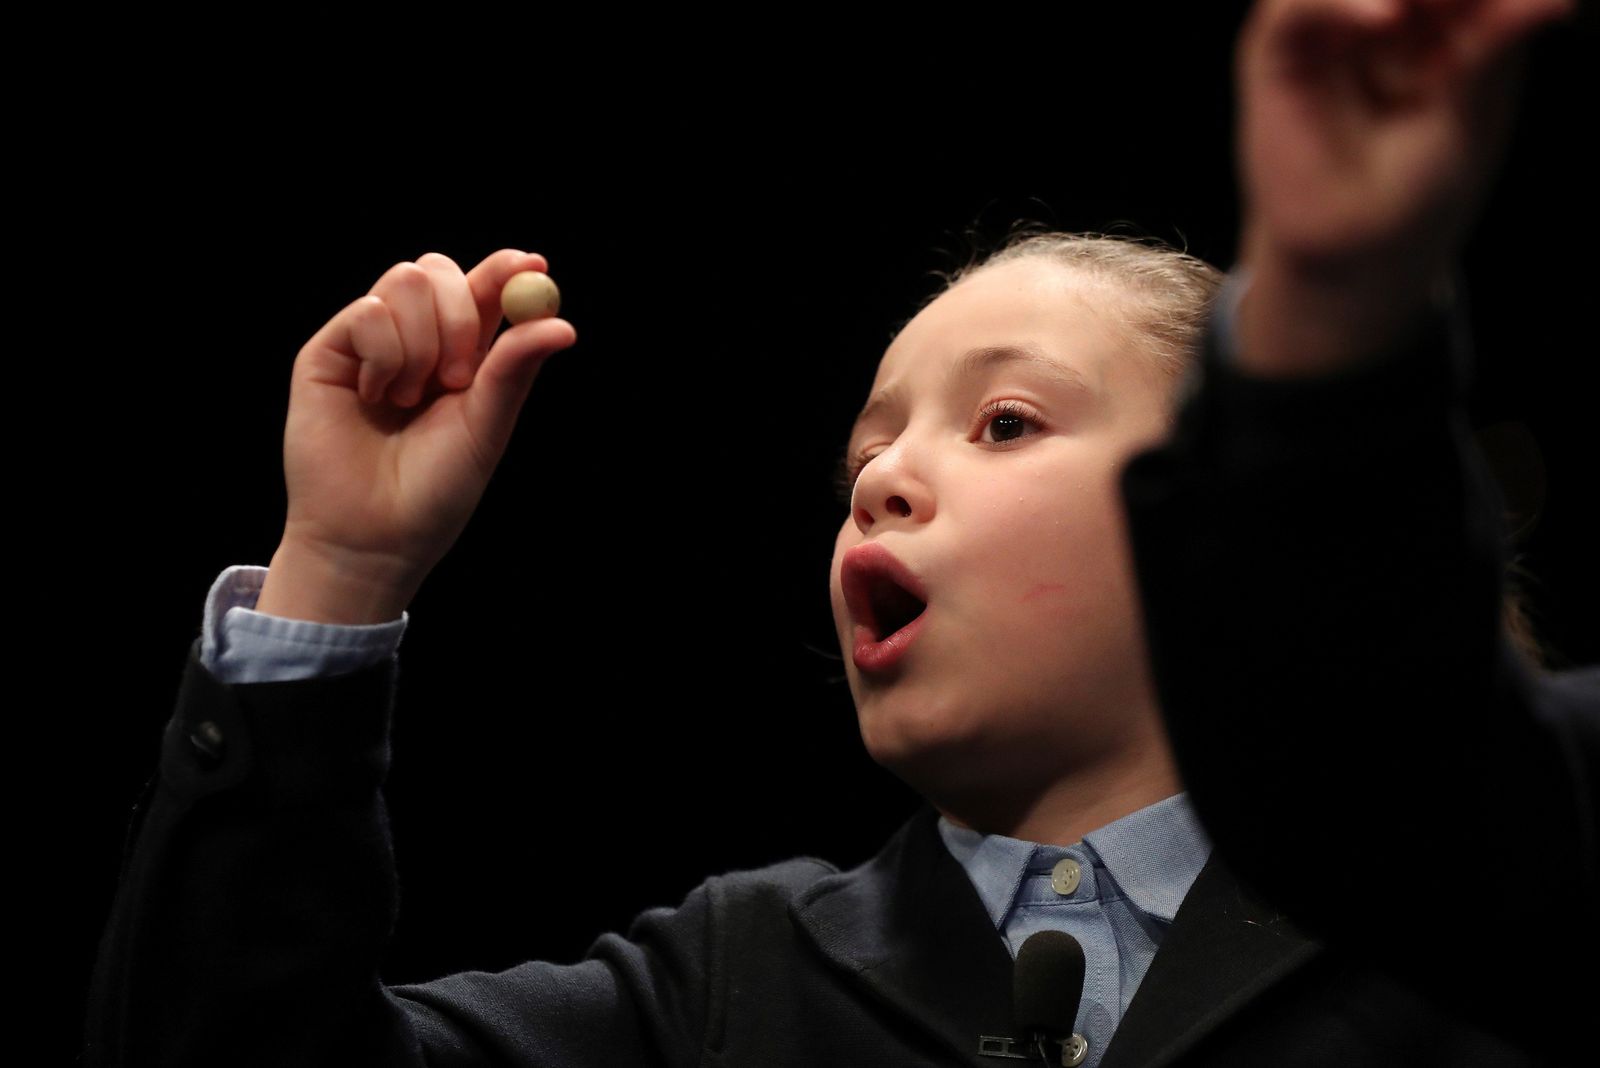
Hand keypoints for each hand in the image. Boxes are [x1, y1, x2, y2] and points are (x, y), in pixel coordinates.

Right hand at [258, 249, 575, 623]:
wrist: (375, 534)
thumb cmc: (435, 489)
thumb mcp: (487, 425)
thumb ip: (515, 369)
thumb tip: (563, 324)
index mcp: (462, 353)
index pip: (483, 288)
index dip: (505, 269)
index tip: (532, 265)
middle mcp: (417, 338)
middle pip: (439, 270)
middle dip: (461, 314)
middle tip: (460, 376)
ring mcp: (370, 340)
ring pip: (406, 280)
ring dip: (421, 344)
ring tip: (410, 399)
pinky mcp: (330, 350)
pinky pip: (368, 311)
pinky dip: (385, 354)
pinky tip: (376, 396)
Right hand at [1232, 0, 1571, 372]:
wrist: (1357, 250)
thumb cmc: (1421, 185)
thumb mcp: (1472, 109)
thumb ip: (1492, 45)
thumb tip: (1558, 1)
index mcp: (1443, 14)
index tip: (1530, 7)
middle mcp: (1385, 7)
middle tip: (1476, 5)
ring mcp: (1330, 22)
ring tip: (1434, 4)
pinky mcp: (1279, 48)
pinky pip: (1299, 6)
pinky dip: (1339, 1)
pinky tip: (1387, 16)